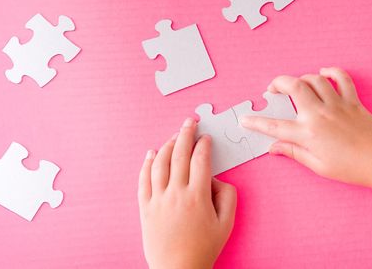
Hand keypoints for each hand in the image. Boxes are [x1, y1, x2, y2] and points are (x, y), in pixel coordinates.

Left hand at [138, 118, 236, 268]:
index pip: (200, 160)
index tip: (206, 138)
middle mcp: (176, 193)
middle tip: (189, 122)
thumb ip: (228, 196)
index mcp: (197, 196)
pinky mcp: (145, 207)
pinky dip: (147, 164)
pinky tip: (151, 154)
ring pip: (160, 163)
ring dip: (167, 145)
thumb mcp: (227, 224)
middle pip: (179, 155)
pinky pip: (143, 180)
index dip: (204, 145)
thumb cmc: (203, 248)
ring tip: (174, 135)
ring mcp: (158, 199)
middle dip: (185, 134)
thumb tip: (217, 179)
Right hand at [241, 67, 371, 187]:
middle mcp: (319, 114)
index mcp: (308, 133)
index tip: (244, 119)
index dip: (256, 122)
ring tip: (297, 86)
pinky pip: (341, 78)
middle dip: (277, 83)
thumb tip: (274, 147)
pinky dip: (331, 72)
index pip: (274, 126)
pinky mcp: (352, 101)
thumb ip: (294, 152)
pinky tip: (324, 75)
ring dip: (301, 79)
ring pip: (313, 79)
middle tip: (272, 90)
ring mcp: (337, 105)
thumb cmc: (352, 168)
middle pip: (292, 87)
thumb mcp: (318, 166)